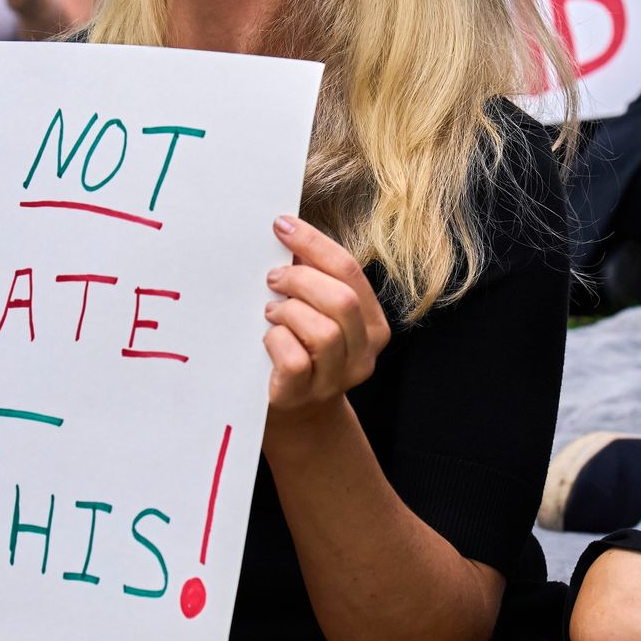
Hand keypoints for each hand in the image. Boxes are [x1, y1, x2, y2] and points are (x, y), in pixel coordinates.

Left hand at [262, 216, 391, 411]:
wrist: (296, 414)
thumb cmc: (301, 350)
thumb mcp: (317, 312)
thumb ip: (312, 278)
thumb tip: (286, 232)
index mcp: (373, 324)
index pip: (349, 271)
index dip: (313, 243)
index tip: (281, 226)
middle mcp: (364, 353)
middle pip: (341, 300)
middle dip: (300, 279)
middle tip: (273, 278)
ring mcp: (337, 378)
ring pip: (322, 331)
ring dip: (287, 311)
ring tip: (271, 311)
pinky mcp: (305, 395)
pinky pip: (294, 359)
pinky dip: (275, 340)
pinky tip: (268, 337)